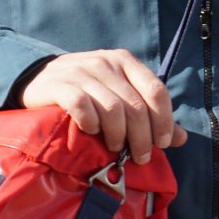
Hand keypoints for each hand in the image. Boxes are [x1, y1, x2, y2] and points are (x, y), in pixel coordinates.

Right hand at [18, 50, 186, 162]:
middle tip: (140, 157)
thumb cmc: (86, 91)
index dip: (164, 120)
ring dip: (118, 135)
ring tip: (115, 148)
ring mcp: (81, 71)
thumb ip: (149, 114)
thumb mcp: (119, 94)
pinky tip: (91, 132)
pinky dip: (91, 123)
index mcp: (125, 61)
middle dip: (142, 137)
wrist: (37, 79)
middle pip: (135, 106)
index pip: (156, 90)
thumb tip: (182, 138)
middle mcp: (106, 63)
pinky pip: (82, 106)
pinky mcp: (59, 85)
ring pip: (112, 109)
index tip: (163, 144)